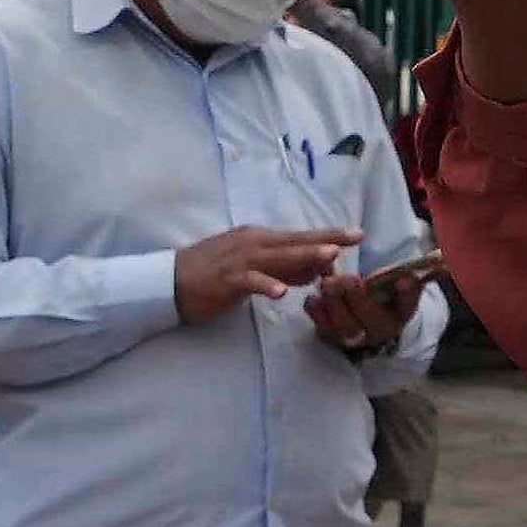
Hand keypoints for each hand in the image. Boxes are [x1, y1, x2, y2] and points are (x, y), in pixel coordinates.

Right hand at [173, 224, 357, 319]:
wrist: (170, 280)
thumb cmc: (213, 273)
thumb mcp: (254, 266)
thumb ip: (284, 268)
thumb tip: (315, 270)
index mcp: (261, 239)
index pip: (300, 237)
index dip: (328, 235)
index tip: (356, 234)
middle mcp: (254, 243)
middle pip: (295, 241)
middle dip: (326, 240)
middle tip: (355, 237)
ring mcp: (240, 260)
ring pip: (278, 257)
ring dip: (304, 256)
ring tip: (330, 258)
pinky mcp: (227, 279)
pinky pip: (250, 282)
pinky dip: (266, 285)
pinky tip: (281, 292)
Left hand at [304, 257, 428, 354]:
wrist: (359, 316)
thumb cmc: (381, 295)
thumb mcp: (397, 285)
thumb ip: (411, 275)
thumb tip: (433, 263)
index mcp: (399, 315)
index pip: (406, 305)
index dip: (406, 294)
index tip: (404, 280)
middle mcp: (377, 331)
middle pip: (370, 318)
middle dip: (358, 298)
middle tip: (349, 279)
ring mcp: (352, 337)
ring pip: (344, 325)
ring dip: (334, 303)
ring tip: (328, 282)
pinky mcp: (329, 335)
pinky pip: (322, 326)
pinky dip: (316, 312)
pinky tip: (313, 297)